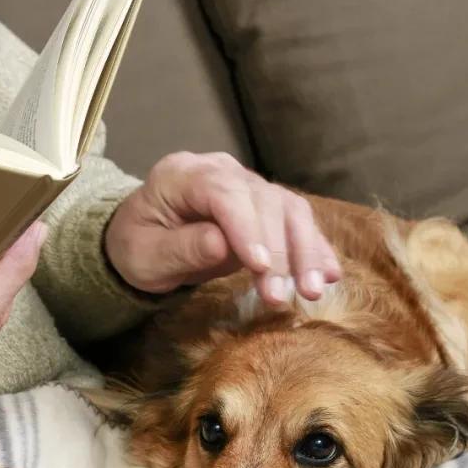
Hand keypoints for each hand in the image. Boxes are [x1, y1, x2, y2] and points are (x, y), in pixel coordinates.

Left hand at [105, 152, 341, 305]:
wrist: (144, 238)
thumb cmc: (138, 246)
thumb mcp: (144, 256)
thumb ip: (181, 248)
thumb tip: (222, 245)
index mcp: (181, 174)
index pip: (223, 193)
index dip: (246, 228)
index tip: (258, 266)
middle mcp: (220, 170)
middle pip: (262, 200)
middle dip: (278, 250)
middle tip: (283, 296)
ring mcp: (246, 184)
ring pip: (288, 209)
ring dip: (305, 251)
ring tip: (312, 291)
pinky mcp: (265, 205)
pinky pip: (296, 221)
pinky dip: (314, 248)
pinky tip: (329, 276)